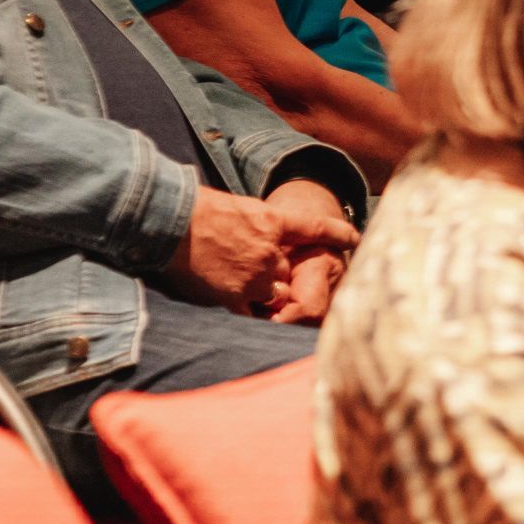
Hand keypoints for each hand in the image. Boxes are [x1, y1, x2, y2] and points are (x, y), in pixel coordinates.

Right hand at [168, 185, 358, 313]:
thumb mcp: (236, 208)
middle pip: (288, 272)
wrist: (169, 220)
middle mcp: (271, 252)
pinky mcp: (235, 296)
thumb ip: (256, 227)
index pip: (316, 228)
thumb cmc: (194, 209)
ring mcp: (255, 276)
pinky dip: (249, 314)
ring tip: (238, 287)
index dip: (339, 234)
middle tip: (253, 272)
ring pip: (274, 294)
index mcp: (272, 223)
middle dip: (277, 275)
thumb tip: (259, 238)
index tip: (355, 238)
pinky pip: (252, 314)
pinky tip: (240, 312)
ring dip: (262, 294)